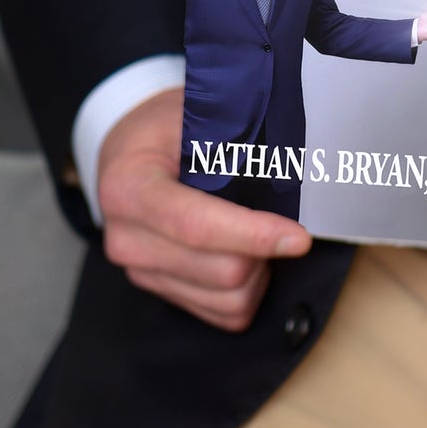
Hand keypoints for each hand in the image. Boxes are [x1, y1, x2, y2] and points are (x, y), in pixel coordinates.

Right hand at [96, 87, 311, 330]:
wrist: (127, 150)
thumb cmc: (164, 127)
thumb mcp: (191, 112)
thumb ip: (228, 137)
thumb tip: (285, 158)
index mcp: (129, 188)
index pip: (197, 225)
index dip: (252, 234)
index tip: (299, 236)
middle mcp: (127, 238)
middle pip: (221, 270)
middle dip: (263, 249)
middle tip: (279, 217)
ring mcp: (140, 270)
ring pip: (227, 300)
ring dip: (259, 272)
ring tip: (259, 233)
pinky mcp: (159, 290)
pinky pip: (221, 314)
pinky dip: (247, 290)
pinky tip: (246, 253)